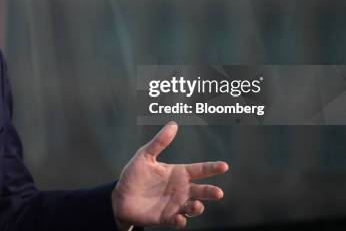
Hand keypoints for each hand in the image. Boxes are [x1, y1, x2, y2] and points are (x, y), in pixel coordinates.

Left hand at [112, 123, 228, 228]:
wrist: (121, 197)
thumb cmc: (134, 175)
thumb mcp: (145, 156)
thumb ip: (159, 142)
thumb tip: (173, 124)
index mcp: (178, 173)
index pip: (199, 170)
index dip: (212, 168)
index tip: (224, 166)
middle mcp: (181, 189)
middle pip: (202, 191)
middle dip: (210, 192)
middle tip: (218, 193)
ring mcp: (175, 204)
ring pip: (194, 208)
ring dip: (197, 208)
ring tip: (195, 205)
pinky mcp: (167, 218)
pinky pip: (178, 220)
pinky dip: (180, 220)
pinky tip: (179, 218)